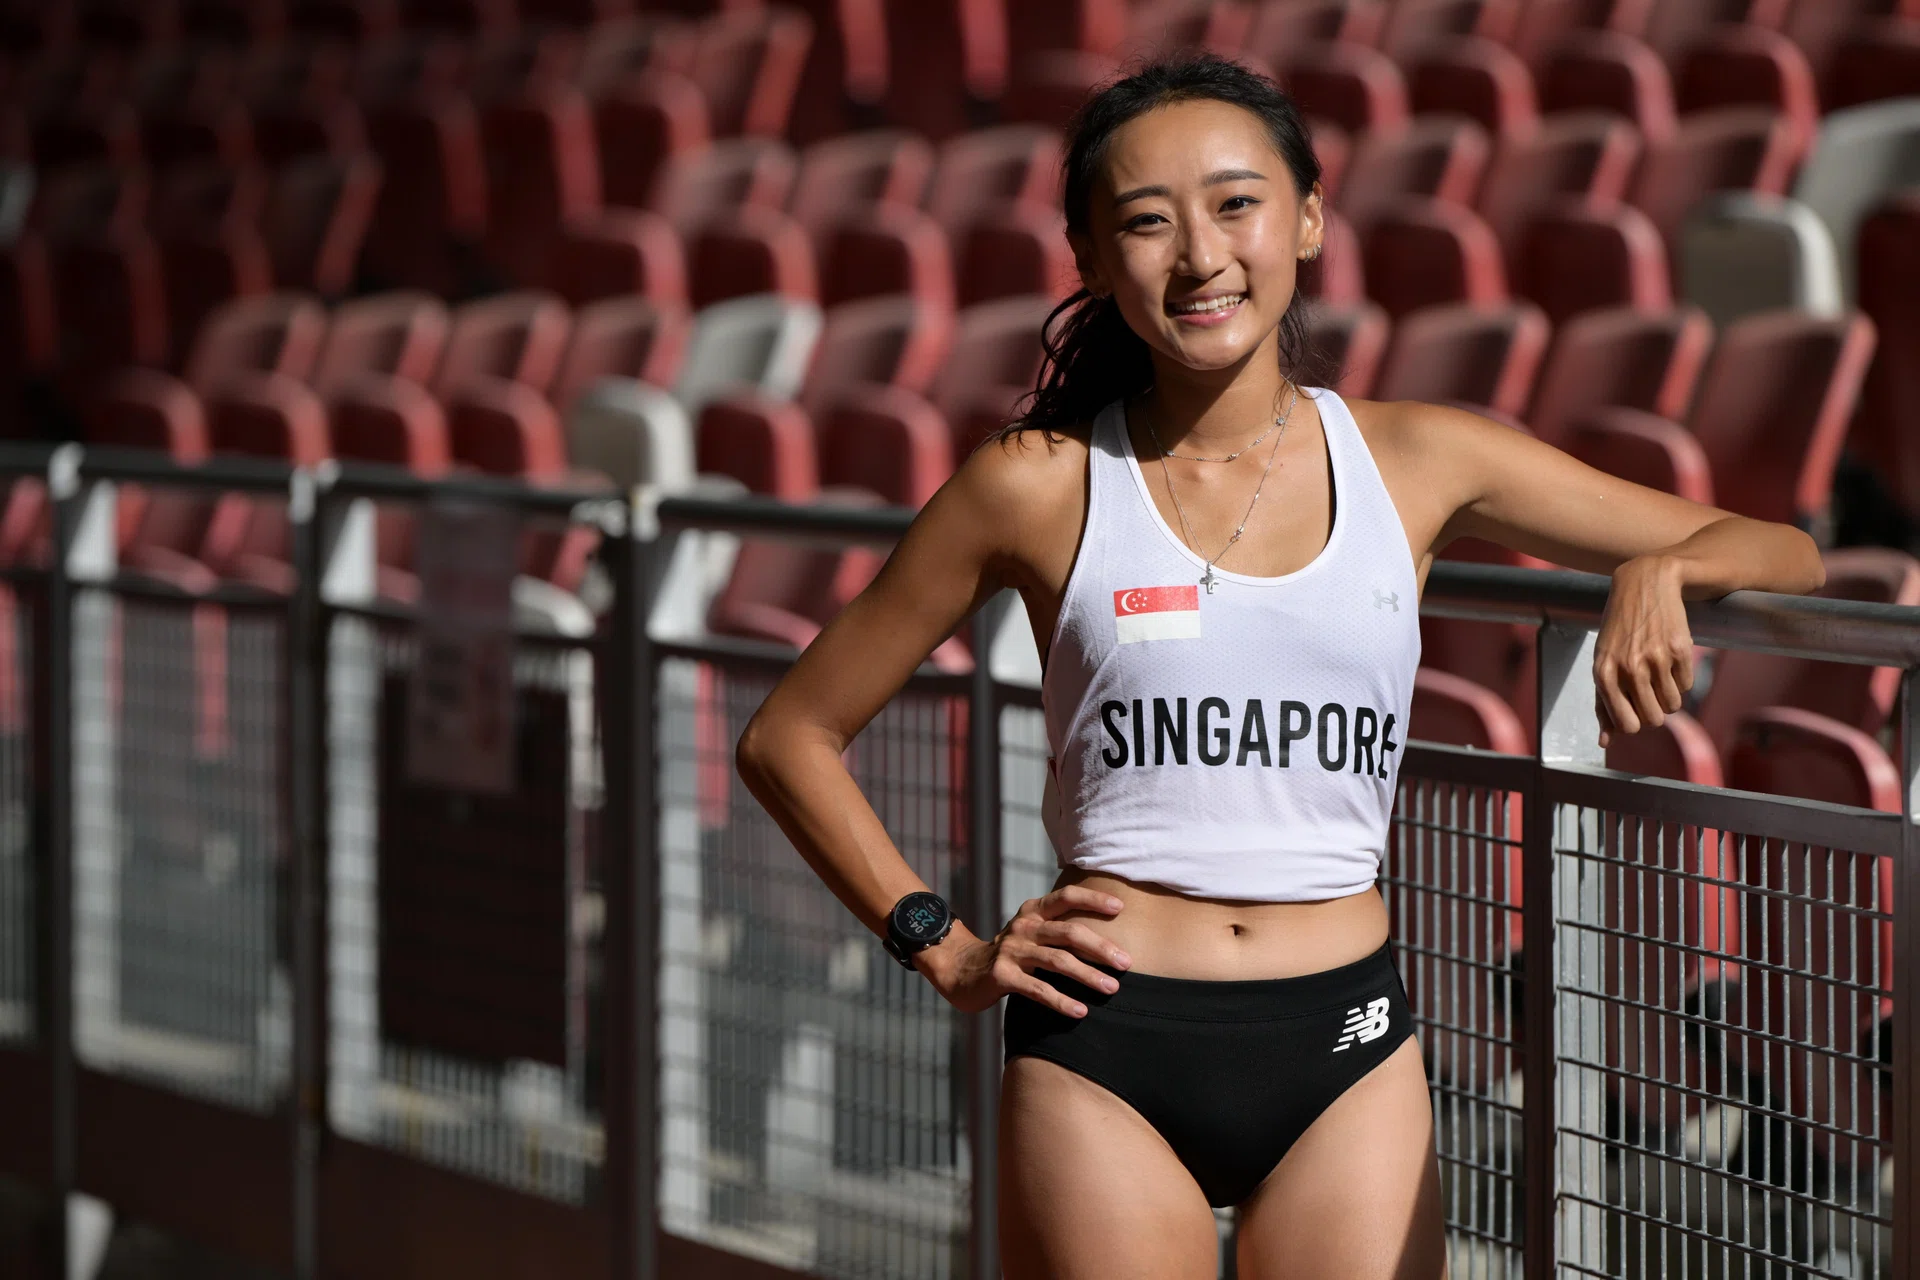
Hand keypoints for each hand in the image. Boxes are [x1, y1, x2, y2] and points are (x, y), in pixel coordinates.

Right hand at [915, 886, 1129, 1016]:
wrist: (960, 970)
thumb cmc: (1009, 954)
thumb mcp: (1031, 934)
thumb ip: (1059, 931)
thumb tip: (1109, 942)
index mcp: (1033, 911)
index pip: (1066, 897)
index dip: (1093, 899)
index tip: (1120, 907)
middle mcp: (1023, 927)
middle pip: (1069, 932)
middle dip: (1101, 948)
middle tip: (1127, 963)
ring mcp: (1011, 951)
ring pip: (1058, 961)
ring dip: (1088, 976)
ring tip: (1112, 989)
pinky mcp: (1002, 976)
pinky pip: (1038, 989)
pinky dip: (1062, 1001)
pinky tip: (1080, 1012)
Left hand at [1593, 554, 1694, 748]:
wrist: (1645, 583)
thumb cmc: (1620, 628)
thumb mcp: (1603, 661)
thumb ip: (1603, 703)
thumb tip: (1606, 742)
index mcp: (1604, 674)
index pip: (1627, 725)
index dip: (1634, 723)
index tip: (1635, 711)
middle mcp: (1629, 668)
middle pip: (1654, 720)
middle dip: (1654, 712)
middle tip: (1649, 693)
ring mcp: (1656, 659)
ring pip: (1673, 706)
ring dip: (1668, 696)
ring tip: (1658, 674)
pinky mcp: (1681, 649)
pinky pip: (1686, 686)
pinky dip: (1680, 679)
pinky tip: (1669, 659)